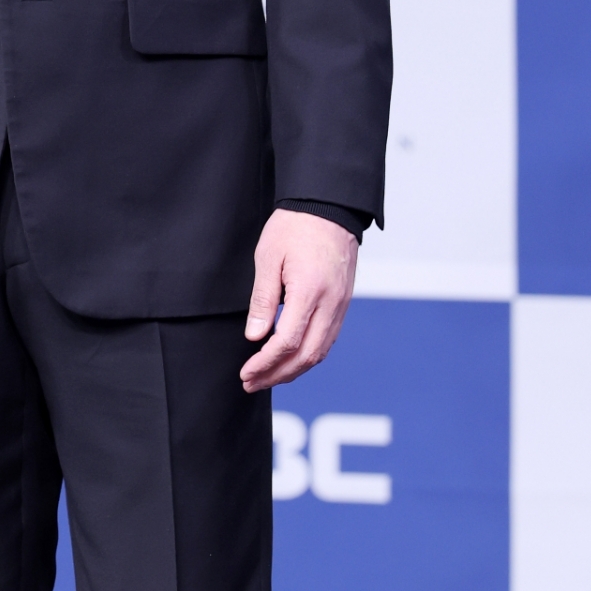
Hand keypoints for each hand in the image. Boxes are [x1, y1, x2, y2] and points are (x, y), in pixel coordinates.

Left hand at [240, 210, 357, 392]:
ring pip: (320, 352)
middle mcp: (331, 304)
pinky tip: (290, 359)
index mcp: (310, 291)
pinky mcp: (343, 303)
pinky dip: (308, 356)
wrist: (328, 208)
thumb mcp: (268, 257)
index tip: (246, 372)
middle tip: (251, 383)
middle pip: (306, 356)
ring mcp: (341, 305)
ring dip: (293, 371)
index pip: (287, 342)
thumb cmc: (294, 227)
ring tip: (267, 377)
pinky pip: (328, 339)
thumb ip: (262, 299)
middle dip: (277, 375)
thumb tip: (254, 336)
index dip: (265, 363)